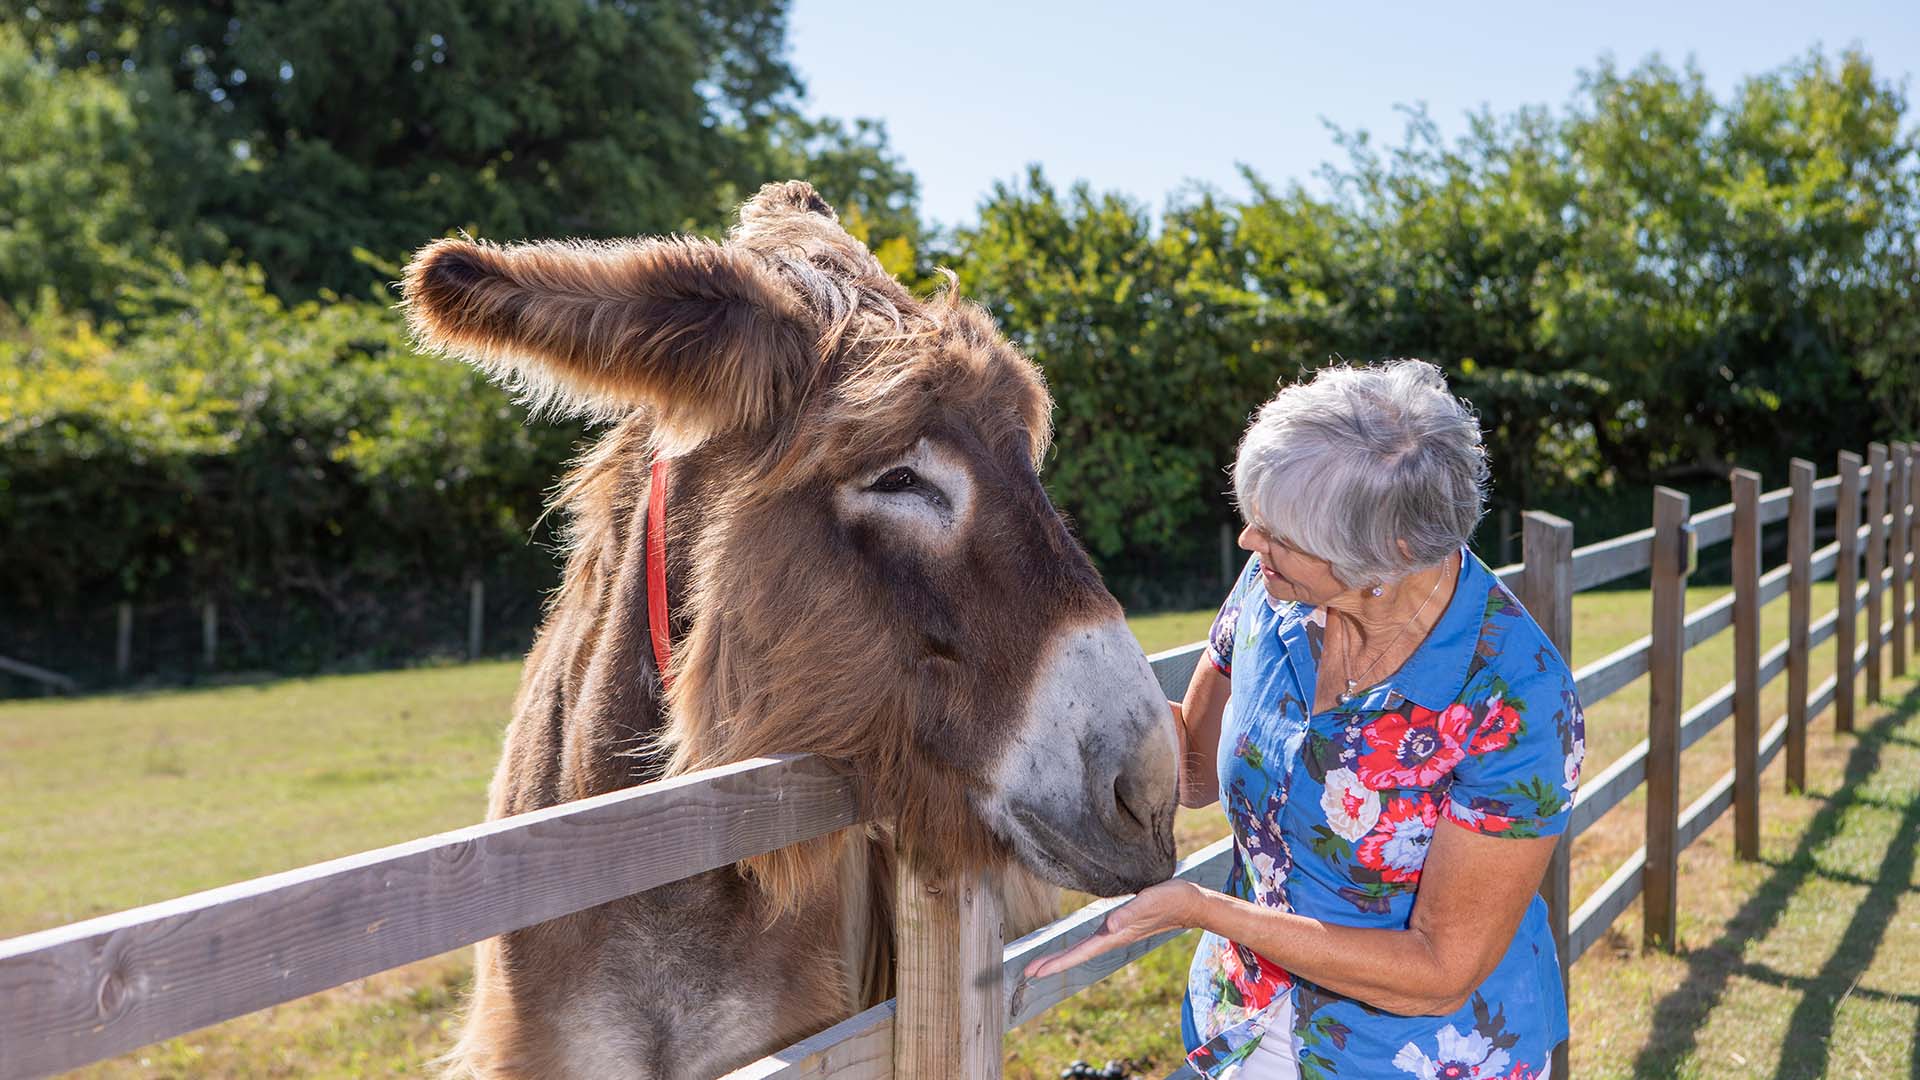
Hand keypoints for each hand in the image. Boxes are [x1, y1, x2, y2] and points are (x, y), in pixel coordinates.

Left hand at [1022, 879, 1208, 979]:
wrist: (1190, 901)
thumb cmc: (1170, 899)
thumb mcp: (1150, 901)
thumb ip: (1130, 912)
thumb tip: (1109, 925)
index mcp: (1115, 935)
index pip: (1080, 953)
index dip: (1057, 962)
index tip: (1036, 972)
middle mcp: (1112, 936)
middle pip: (1077, 954)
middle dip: (1053, 963)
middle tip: (1027, 972)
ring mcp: (1115, 932)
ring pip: (1083, 948)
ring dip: (1062, 957)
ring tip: (1041, 964)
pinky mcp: (1119, 924)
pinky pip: (1091, 940)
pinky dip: (1076, 947)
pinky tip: (1072, 947)